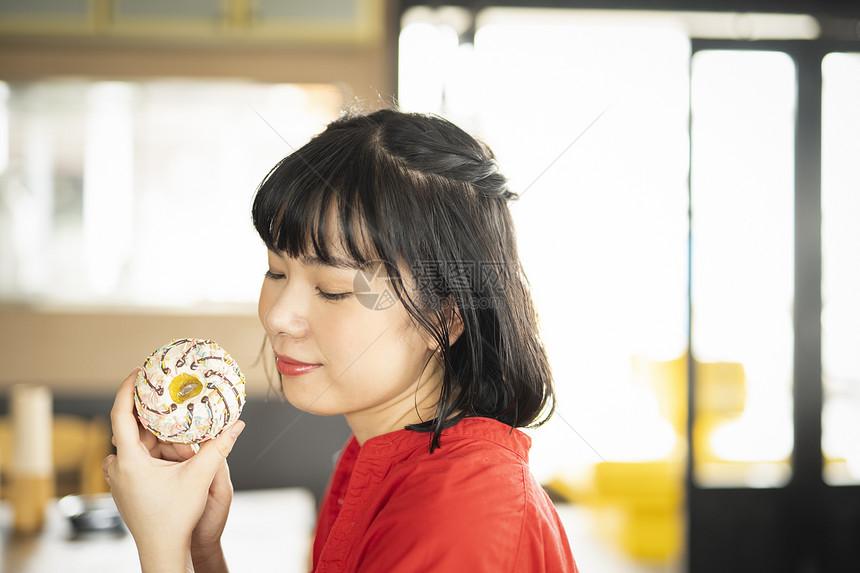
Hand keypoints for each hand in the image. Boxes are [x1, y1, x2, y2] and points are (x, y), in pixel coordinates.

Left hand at [103, 369, 244, 572]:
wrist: (163, 549)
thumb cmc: (175, 517)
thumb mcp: (199, 477)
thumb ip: (218, 447)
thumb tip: (237, 424)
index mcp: (128, 461)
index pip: (120, 415)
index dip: (126, 389)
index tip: (137, 372)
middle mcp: (117, 467)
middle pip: (135, 429)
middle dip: (158, 418)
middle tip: (173, 400)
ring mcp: (118, 478)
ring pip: (138, 444)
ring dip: (159, 437)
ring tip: (181, 433)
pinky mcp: (124, 485)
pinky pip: (137, 457)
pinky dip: (155, 449)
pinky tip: (174, 451)